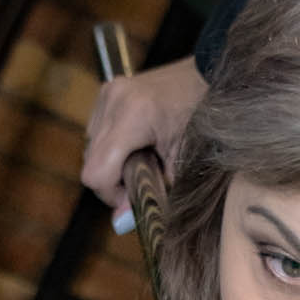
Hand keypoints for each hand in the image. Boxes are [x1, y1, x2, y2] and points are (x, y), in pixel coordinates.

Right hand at [82, 57, 204, 214]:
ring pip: (91, 147)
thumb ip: (151, 193)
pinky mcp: (108, 91)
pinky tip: (138, 141)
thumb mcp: (182, 163)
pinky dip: (113, 145)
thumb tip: (119, 223)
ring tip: (144, 155)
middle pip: (90, 161)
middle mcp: (113, 100)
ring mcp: (108, 93)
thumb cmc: (204, 119)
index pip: (95, 172)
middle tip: (144, 176)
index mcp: (133, 116)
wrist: (210, 75)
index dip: (110, 194)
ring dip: (112, 162)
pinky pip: (97, 132)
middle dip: (113, 179)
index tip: (133, 194)